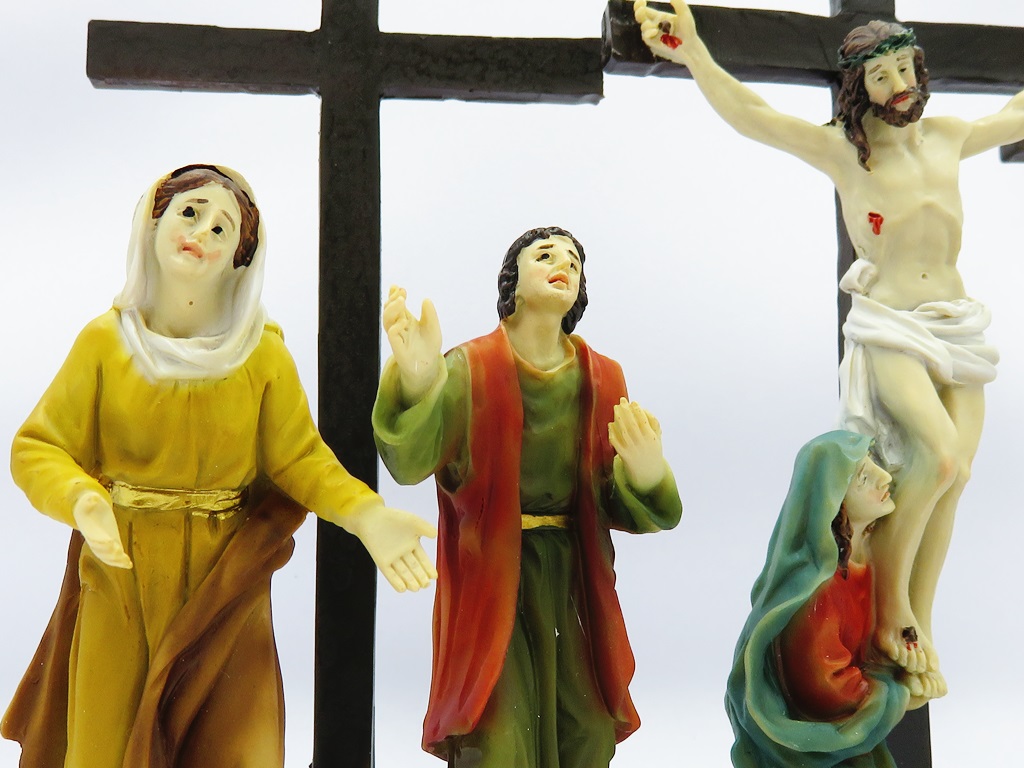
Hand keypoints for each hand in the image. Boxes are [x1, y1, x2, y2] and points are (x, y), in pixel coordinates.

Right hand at [73, 490, 132, 568]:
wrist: (89, 510)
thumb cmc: (89, 504)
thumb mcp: (88, 499)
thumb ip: (90, 500)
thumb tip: (93, 498)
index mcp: (89, 529)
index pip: (93, 538)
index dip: (101, 541)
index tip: (110, 542)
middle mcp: (95, 540)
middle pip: (100, 550)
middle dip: (109, 552)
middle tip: (119, 552)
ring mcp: (103, 544)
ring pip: (107, 556)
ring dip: (115, 560)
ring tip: (125, 561)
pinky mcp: (112, 544)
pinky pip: (114, 556)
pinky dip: (121, 562)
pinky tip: (129, 565)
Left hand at [343, 502, 437, 592]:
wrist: (371, 516)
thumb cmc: (393, 517)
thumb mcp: (413, 521)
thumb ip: (425, 527)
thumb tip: (436, 535)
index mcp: (412, 543)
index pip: (422, 559)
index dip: (428, 568)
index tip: (434, 577)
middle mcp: (403, 552)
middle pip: (414, 568)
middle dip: (420, 577)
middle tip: (427, 585)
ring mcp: (392, 557)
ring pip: (403, 572)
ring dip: (409, 581)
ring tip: (417, 588)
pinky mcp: (381, 561)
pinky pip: (389, 573)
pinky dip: (395, 581)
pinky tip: (402, 589)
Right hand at [382, 285, 442, 403]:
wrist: (429, 365)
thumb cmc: (429, 346)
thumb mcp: (433, 327)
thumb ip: (430, 315)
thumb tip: (426, 299)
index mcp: (406, 319)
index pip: (396, 305)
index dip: (394, 295)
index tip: (398, 287)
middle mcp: (399, 326)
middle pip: (389, 310)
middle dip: (392, 299)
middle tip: (401, 291)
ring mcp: (397, 336)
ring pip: (387, 320)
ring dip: (392, 309)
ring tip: (401, 301)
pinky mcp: (397, 346)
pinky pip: (391, 334)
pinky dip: (396, 326)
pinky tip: (404, 321)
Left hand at [608, 397, 666, 493]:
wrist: (648, 473)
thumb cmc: (652, 450)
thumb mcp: (657, 437)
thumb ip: (653, 423)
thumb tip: (643, 408)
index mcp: (652, 438)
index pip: (644, 421)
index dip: (637, 410)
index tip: (633, 402)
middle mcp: (642, 444)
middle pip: (632, 425)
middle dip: (626, 411)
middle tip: (621, 401)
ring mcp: (632, 450)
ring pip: (624, 432)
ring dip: (618, 419)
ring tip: (616, 409)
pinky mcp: (624, 456)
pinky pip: (616, 443)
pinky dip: (612, 433)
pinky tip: (610, 424)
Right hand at [634, 0, 695, 63]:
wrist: (689, 45)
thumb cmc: (688, 30)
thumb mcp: (684, 14)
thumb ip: (678, 4)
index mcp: (659, 17)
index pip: (646, 10)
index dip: (639, 5)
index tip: (641, 0)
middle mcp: (654, 25)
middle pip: (640, 17)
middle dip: (638, 12)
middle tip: (642, 8)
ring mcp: (653, 35)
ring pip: (643, 27)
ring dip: (646, 24)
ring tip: (654, 26)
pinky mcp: (653, 43)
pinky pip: (646, 37)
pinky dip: (649, 33)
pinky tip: (655, 31)